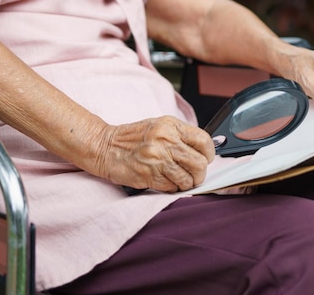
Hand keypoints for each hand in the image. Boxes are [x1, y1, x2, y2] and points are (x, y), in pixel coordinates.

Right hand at [95, 116, 214, 191]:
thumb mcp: (159, 127)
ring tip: (179, 179)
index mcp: (170, 126)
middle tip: (194, 175)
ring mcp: (158, 159)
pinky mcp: (149, 175)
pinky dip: (172, 188)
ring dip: (187, 183)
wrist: (104, 146)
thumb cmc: (132, 138)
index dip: (209, 153)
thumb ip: (180, 136)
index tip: (206, 158)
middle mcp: (166, 140)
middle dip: (200, 173)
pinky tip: (165, 181)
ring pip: (188, 179)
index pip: (203, 140)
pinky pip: (172, 187)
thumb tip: (203, 150)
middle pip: (200, 163)